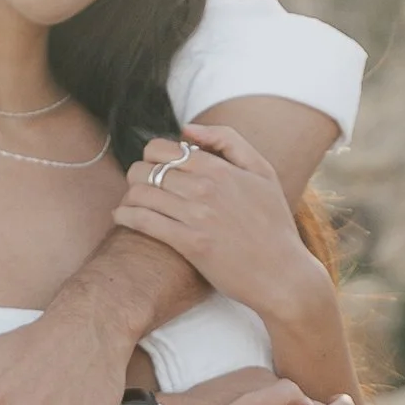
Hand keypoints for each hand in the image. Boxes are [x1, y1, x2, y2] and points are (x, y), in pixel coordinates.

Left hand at [111, 122, 329, 325]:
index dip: (151, 155)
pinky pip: (143, 221)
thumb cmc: (273, 223)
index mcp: (220, 168)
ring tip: (132, 203)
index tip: (155, 167)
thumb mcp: (262, 171)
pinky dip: (125, 216)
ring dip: (129, 196)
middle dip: (137, 175)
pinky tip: (122, 217)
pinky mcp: (189, 244)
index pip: (163, 149)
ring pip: (140, 193)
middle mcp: (205, 188)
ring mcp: (196, 216)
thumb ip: (228, 141)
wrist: (282, 274)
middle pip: (146, 169)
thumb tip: (187, 130)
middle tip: (140, 186)